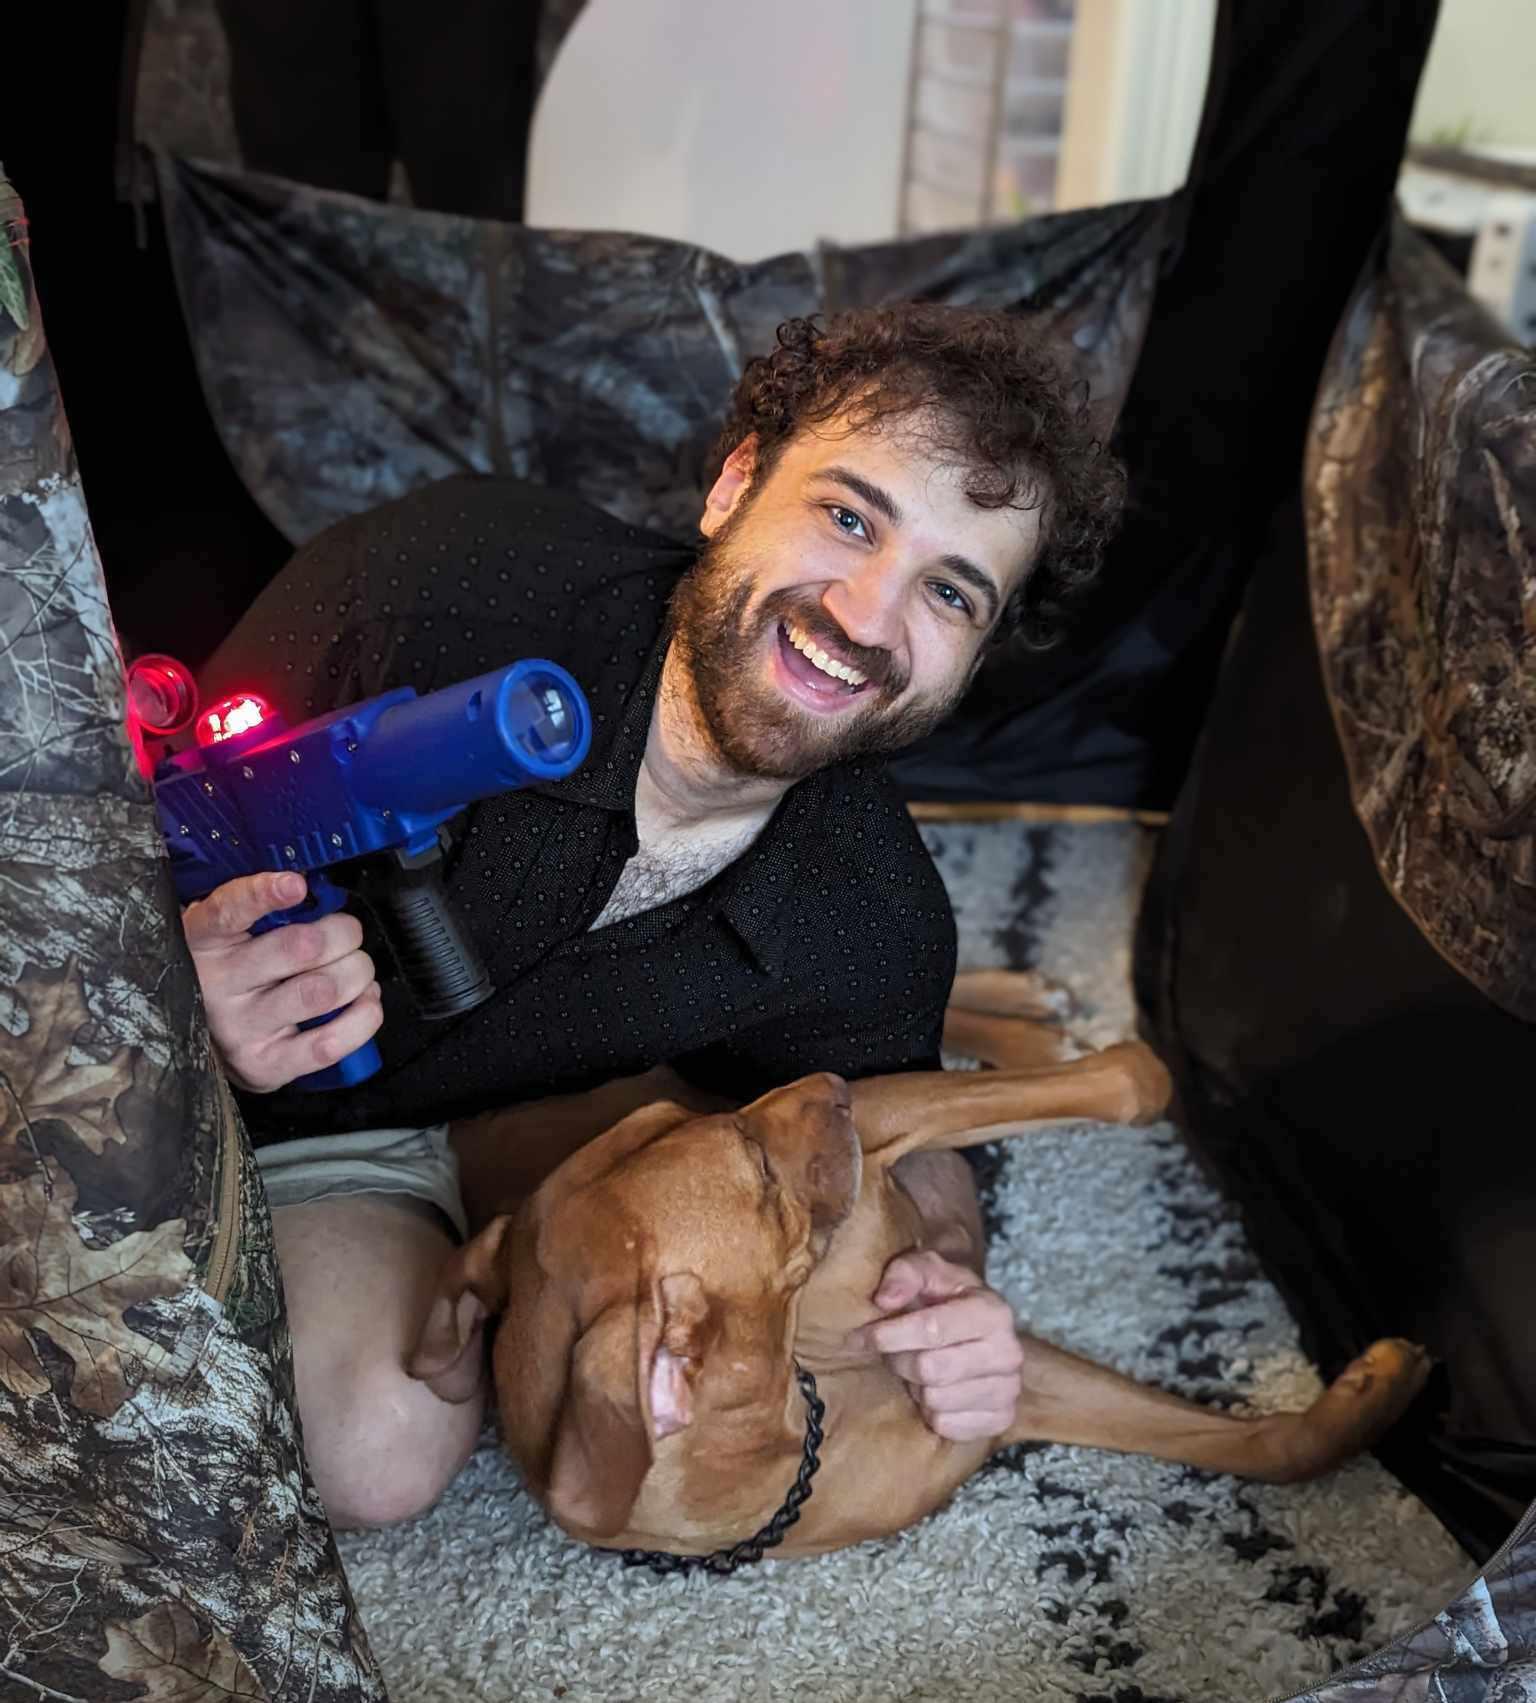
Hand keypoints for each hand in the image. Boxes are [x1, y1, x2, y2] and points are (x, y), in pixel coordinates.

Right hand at [181, 872, 382, 1091]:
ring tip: (357, 969)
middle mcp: (216, 984)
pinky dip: (362, 1019)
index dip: (264, 894)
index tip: (296, 885)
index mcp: (205, 939)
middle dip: (344, 934)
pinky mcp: (263, 1065)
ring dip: (357, 973)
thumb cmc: (231, 970)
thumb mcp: (231, 931)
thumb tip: (322, 897)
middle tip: (349, 934)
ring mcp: (238, 1029)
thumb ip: (266, 911)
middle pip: (300, 948)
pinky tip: (365, 1001)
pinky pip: (328, 1044)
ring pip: (321, 991)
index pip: (228, 910)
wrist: (197, 1034)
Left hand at [851, 1249, 1023, 1442]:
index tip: (862, 1336)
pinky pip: (946, 1425)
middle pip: (929, 1370)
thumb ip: (904, 1273)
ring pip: (935, 1400)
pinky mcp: (1001, 1419)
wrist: (979, 1328)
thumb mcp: (926, 1269)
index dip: (888, 1335)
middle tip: (893, 1351)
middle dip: (899, 1360)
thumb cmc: (946, 1296)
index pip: (931, 1330)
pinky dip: (931, 1411)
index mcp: (992, 1312)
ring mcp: (1008, 1389)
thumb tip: (884, 1299)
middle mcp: (1008, 1353)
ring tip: (920, 1367)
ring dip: (915, 1386)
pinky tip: (937, 1388)